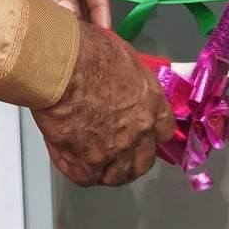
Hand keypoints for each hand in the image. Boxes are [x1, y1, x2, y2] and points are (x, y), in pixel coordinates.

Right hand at [31, 27, 175, 187]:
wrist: (63, 67)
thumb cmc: (88, 51)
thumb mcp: (121, 53)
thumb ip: (126, 74)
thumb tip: (115, 62)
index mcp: (152, 104)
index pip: (164, 130)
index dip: (151, 134)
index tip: (141, 134)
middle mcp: (140, 132)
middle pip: (143, 161)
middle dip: (131, 160)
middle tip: (114, 153)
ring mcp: (116, 151)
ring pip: (117, 175)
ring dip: (105, 171)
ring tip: (90, 163)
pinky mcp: (88, 162)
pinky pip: (84, 177)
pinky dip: (73, 168)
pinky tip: (65, 157)